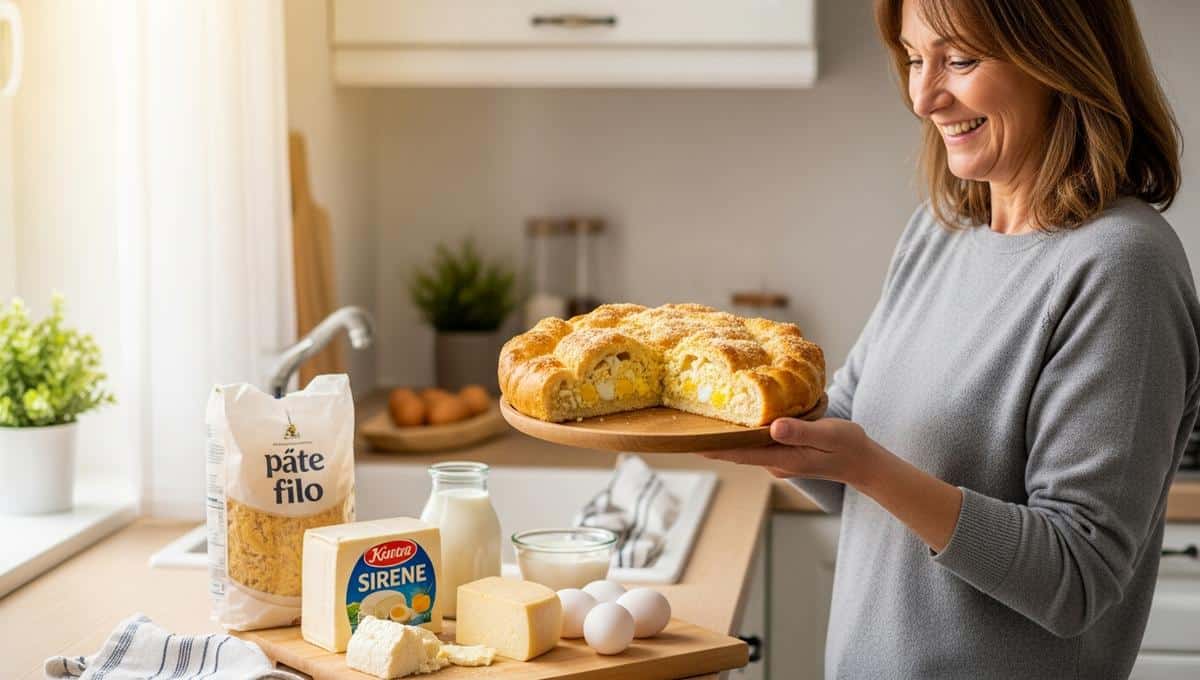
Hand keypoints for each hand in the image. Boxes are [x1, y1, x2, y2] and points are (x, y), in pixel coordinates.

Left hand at [702, 417, 881, 487]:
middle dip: (712, 440)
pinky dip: (743, 434)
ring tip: (702, 421)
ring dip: (726, 436)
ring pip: (745, 448)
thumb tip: (774, 427)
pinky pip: (756, 444)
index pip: (739, 452)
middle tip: (686, 425)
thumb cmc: (848, 448)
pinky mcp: (783, 453)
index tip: (688, 440)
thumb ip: (801, 432)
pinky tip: (735, 422)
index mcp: (782, 458)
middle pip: (736, 451)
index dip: (713, 446)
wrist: (863, 463)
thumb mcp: (829, 435)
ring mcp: (778, 459)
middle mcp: (775, 462)